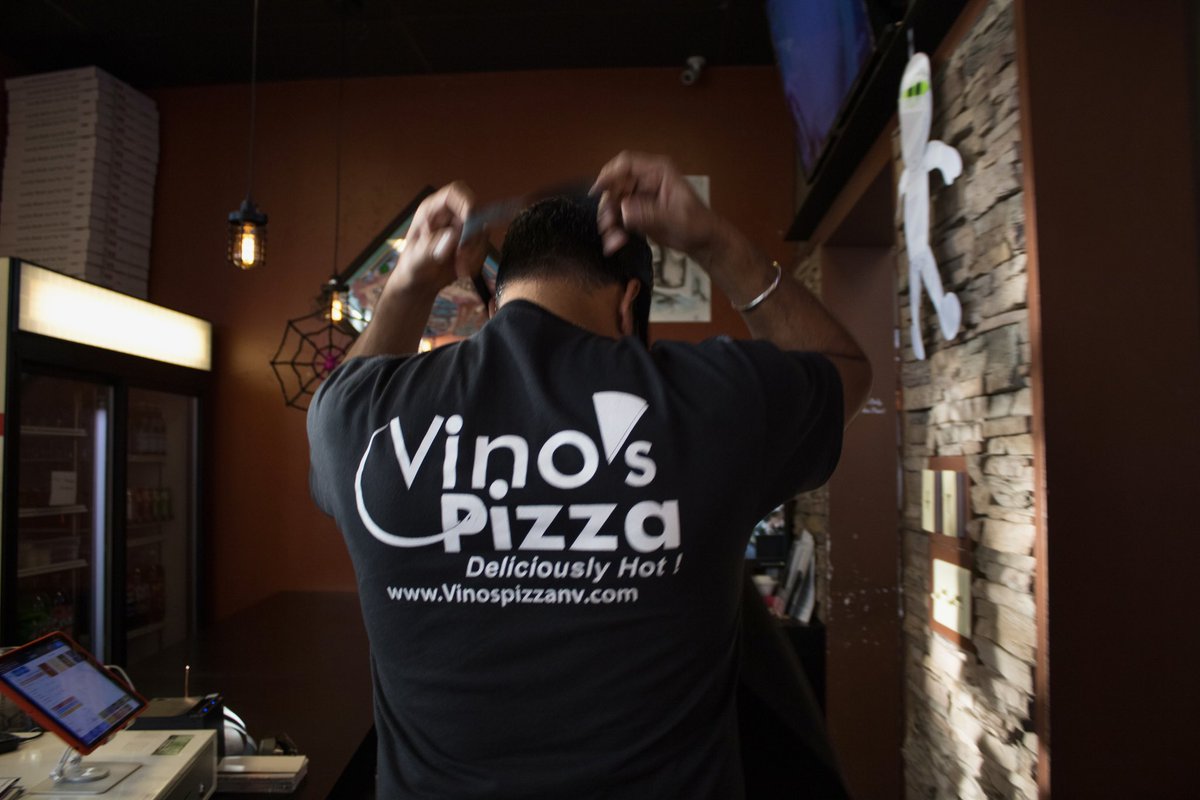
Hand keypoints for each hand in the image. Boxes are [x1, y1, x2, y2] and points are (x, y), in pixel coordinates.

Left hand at [390, 181, 487, 297]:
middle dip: (473, 238)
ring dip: (474, 254)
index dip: (467, 202)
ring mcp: (463, 229)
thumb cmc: (411, 267)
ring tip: (458, 269)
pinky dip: (475, 263)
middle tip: (462, 258)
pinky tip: (461, 271)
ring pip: (483, 234)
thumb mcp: (415, 260)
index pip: (455, 193)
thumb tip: (452, 235)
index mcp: (432, 210)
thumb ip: (430, 248)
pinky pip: (483, 249)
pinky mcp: (472, 244)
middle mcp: (450, 215)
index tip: (470, 223)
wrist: (419, 283)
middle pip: (476, 213)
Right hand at [591, 151, 718, 258]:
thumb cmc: (698, 224)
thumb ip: (649, 214)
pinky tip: (615, 244)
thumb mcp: (676, 219)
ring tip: (613, 241)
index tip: (597, 192)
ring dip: (609, 222)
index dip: (609, 174)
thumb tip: (624, 211)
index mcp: (658, 172)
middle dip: (608, 206)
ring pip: (613, 204)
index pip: (626, 164)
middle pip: (615, 185)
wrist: (703, 242)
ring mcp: (639, 197)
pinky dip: (614, 231)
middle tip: (607, 225)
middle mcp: (645, 181)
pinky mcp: (636, 213)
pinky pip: (617, 219)